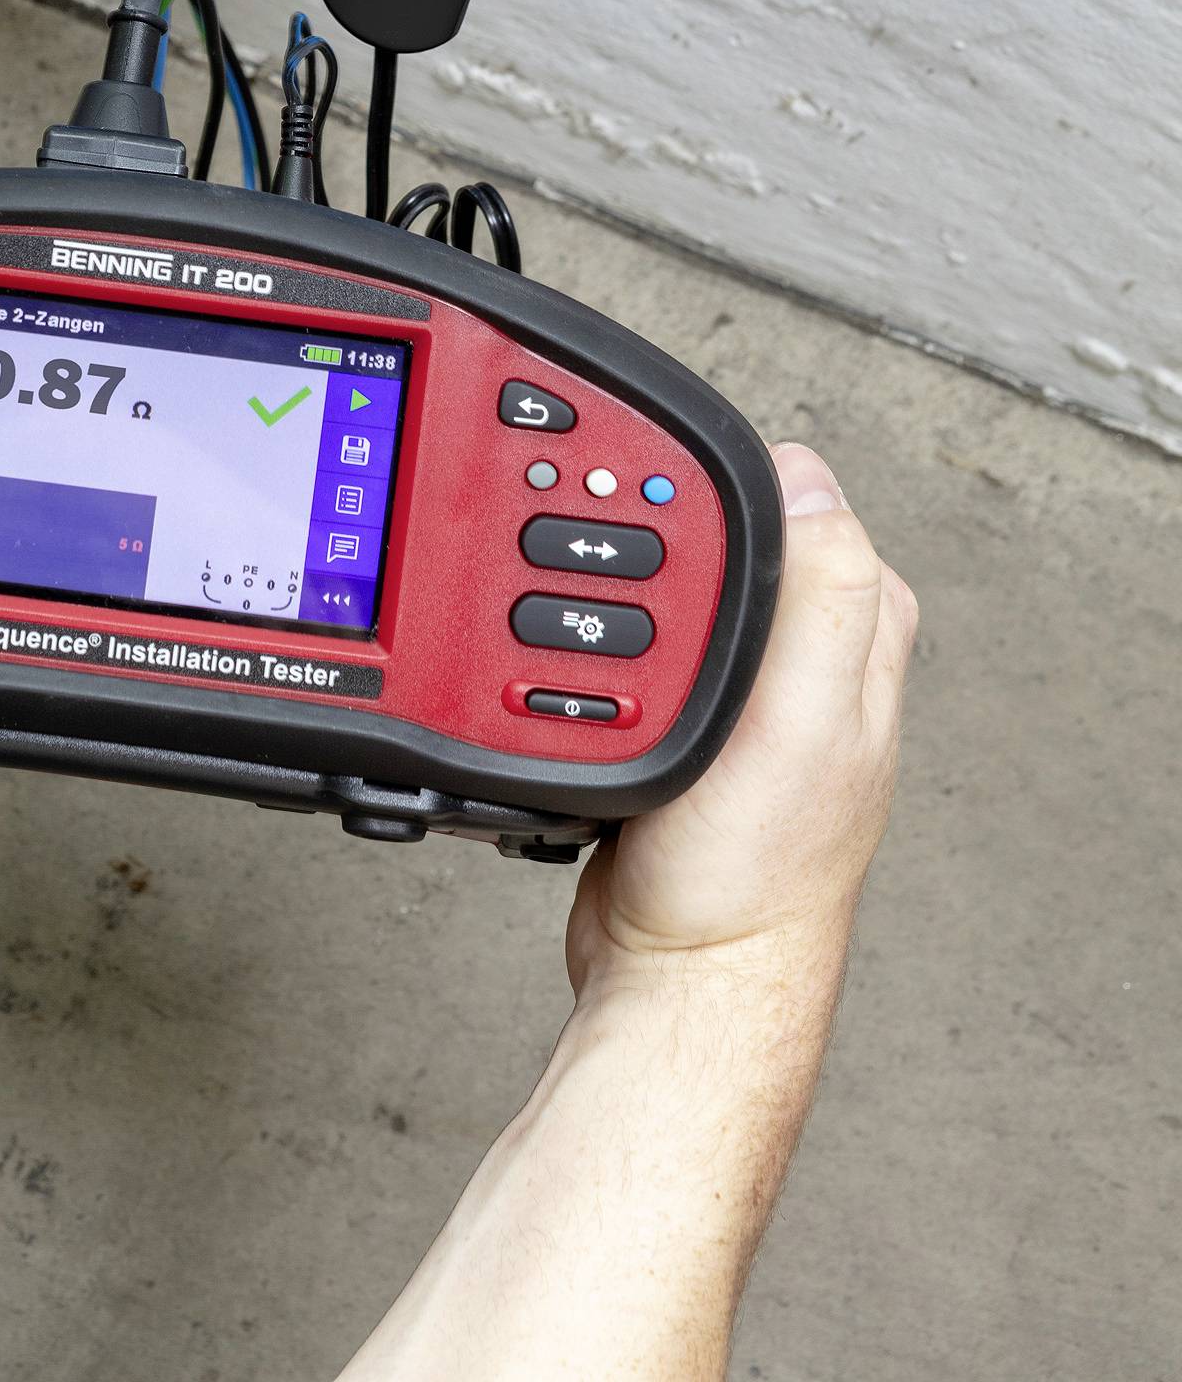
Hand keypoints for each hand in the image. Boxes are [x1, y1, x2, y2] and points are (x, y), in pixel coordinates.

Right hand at [566, 440, 917, 997]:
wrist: (683, 974)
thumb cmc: (752, 871)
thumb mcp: (805, 722)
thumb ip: (823, 598)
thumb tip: (808, 480)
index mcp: (861, 634)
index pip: (799, 496)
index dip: (727, 491)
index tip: (668, 524)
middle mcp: (817, 658)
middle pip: (728, 536)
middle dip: (668, 542)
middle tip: (631, 605)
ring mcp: (755, 696)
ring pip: (681, 590)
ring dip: (631, 597)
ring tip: (604, 647)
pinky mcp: (697, 729)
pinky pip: (646, 648)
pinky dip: (612, 651)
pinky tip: (594, 684)